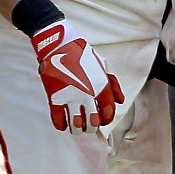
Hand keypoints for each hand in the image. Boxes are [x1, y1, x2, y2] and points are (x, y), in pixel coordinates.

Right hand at [31, 19, 123, 133]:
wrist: (57, 45)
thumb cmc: (80, 53)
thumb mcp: (101, 65)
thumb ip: (113, 85)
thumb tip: (120, 100)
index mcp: (100, 86)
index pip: (108, 113)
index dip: (106, 119)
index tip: (102, 118)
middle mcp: (87, 95)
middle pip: (93, 123)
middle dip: (92, 125)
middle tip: (88, 123)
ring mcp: (70, 97)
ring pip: (76, 125)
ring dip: (77, 128)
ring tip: (76, 125)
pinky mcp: (54, 97)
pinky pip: (58, 119)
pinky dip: (61, 125)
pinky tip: (63, 124)